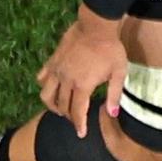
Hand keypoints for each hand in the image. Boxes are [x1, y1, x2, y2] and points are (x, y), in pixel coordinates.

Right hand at [36, 10, 128, 136]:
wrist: (96, 26)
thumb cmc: (111, 50)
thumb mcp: (119, 73)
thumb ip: (114, 95)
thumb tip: (112, 114)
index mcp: (82, 85)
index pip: (77, 111)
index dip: (79, 125)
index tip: (81, 134)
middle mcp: (66, 80)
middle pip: (62, 105)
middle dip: (68, 117)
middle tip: (76, 121)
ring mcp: (56, 69)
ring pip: (46, 94)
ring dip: (51, 105)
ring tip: (59, 109)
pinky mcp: (52, 60)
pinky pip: (42, 77)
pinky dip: (44, 86)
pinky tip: (51, 89)